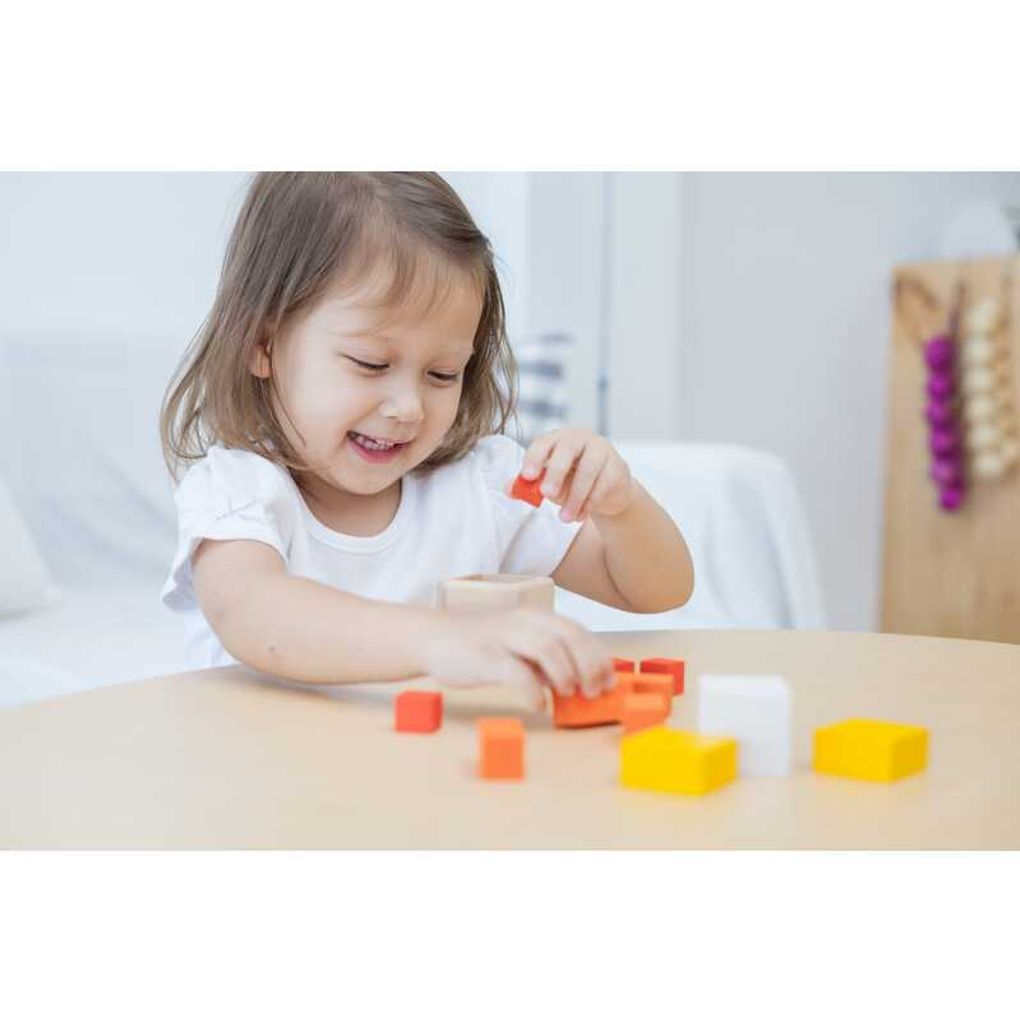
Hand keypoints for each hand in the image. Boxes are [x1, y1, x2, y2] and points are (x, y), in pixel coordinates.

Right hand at [420, 607, 615, 710]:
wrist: (431, 636)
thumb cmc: (480, 643)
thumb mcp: (518, 646)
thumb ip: (546, 661)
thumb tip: (580, 682)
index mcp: (536, 617)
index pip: (578, 631)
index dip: (598, 656)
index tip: (609, 681)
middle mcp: (523, 621)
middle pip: (569, 637)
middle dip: (589, 666)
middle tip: (593, 692)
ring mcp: (503, 637)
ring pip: (548, 649)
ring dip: (566, 674)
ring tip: (568, 694)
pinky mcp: (484, 656)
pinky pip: (516, 673)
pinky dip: (533, 691)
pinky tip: (538, 704)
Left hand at [518, 427, 634, 523]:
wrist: (607, 491)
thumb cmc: (572, 481)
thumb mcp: (549, 483)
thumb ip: (529, 485)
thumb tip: (508, 489)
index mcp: (559, 439)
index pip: (544, 442)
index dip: (534, 457)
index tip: (527, 476)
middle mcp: (581, 439)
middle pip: (567, 449)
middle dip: (556, 472)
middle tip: (547, 494)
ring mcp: (602, 450)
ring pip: (588, 471)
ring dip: (574, 498)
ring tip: (564, 519)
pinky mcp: (618, 467)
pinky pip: (603, 484)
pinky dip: (589, 504)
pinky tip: (579, 516)